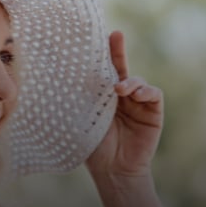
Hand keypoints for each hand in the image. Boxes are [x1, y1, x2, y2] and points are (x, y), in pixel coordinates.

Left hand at [86, 31, 162, 177]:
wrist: (113, 171)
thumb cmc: (93, 148)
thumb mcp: (82, 121)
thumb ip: (78, 102)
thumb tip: (52, 83)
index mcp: (101, 97)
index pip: (100, 71)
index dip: (100, 55)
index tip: (95, 37)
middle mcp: (120, 96)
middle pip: (120, 68)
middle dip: (117, 50)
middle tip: (115, 35)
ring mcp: (137, 102)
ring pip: (137, 80)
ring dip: (130, 81)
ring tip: (119, 89)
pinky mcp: (152, 112)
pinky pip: (153, 95)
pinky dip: (146, 91)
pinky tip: (136, 95)